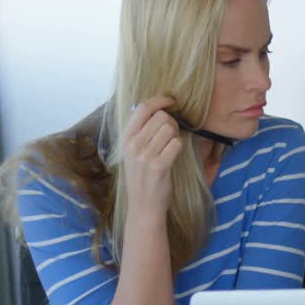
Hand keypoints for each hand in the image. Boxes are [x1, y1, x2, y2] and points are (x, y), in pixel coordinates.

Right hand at [122, 94, 182, 214]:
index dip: (160, 100)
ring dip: (176, 135)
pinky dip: (179, 147)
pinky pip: (176, 144)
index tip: (171, 101)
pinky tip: (173, 155)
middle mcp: (133, 145)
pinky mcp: (159, 165)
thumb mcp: (132, 152)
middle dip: (172, 121)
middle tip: (172, 134)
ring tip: (171, 146)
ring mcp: (145, 155)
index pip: (142, 108)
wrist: (143, 205)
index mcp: (126, 138)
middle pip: (161, 117)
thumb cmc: (141, 176)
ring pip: (170, 129)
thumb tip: (153, 108)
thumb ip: (140, 132)